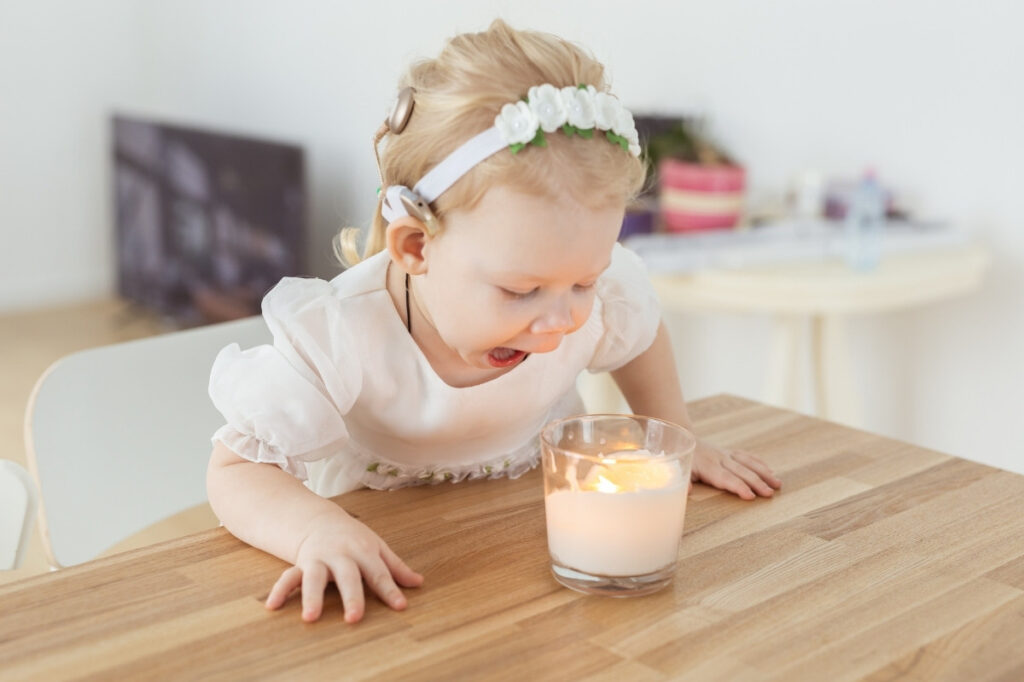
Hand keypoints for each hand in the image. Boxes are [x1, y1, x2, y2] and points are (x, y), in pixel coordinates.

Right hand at [264, 511, 423, 622]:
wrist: (318, 519)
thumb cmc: (353, 537)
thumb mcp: (377, 548)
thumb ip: (395, 567)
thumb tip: (418, 583)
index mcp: (363, 551)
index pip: (379, 573)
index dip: (390, 589)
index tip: (400, 606)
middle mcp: (341, 555)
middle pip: (347, 576)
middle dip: (351, 596)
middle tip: (354, 618)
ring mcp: (319, 559)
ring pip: (314, 577)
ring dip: (311, 597)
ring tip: (310, 618)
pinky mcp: (300, 564)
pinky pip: (288, 577)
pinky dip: (279, 591)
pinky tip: (273, 606)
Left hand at [691, 439, 781, 500]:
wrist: (684, 438)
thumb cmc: (682, 461)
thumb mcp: (679, 471)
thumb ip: (683, 481)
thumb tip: (687, 492)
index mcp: (708, 467)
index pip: (726, 478)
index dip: (738, 487)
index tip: (751, 496)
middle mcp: (720, 459)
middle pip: (741, 472)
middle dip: (757, 483)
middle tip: (770, 494)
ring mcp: (726, 454)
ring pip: (748, 463)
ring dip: (764, 473)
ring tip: (777, 484)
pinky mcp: (730, 452)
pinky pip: (747, 456)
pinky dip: (759, 463)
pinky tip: (770, 470)